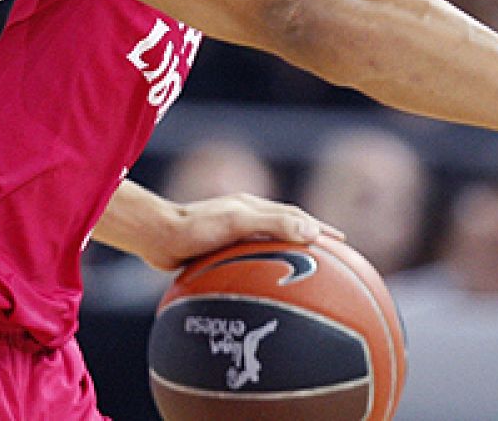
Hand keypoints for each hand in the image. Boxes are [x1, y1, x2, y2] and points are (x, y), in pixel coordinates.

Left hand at [145, 193, 344, 271]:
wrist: (155, 236)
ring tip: (302, 275)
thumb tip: (312, 230)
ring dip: (286, 256)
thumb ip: (274, 222)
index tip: (342, 242)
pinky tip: (261, 290)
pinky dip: (262, 271)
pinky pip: (247, 261)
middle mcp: (244, 218)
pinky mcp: (216, 250)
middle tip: (331, 259)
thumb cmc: (196, 227)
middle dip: (308, 239)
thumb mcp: (238, 221)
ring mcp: (229, 234)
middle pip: (284, 228)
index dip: (319, 228)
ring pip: (266, 246)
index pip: (295, 216)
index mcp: (253, 207)